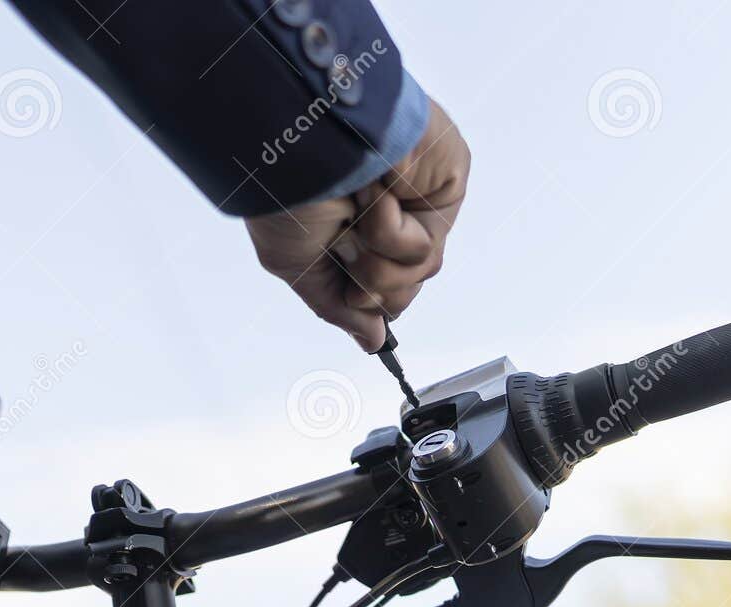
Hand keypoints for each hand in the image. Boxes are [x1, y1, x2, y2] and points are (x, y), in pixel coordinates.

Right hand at [245, 99, 469, 350]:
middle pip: (401, 292)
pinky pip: (426, 247)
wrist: (300, 139)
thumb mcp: (296, 264)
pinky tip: (374, 196)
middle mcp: (394, 215)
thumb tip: (371, 343)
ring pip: (417, 274)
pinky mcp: (447, 183)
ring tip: (354, 211)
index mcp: (357, 230)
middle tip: (342, 239)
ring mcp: (422, 200)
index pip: (378, 293)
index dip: (361, 298)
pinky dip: (390, 234)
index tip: (343, 273)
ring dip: (374, 257)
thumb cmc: (284, 189)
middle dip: (366, 280)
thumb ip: (336, 308)